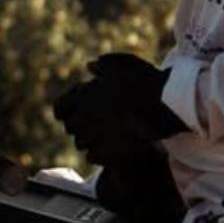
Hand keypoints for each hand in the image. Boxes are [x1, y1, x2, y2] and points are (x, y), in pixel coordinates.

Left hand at [53, 51, 184, 165]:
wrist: (164, 105)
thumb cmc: (146, 81)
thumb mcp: (124, 64)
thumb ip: (104, 65)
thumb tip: (90, 66)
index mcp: (84, 95)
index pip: (60, 109)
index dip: (66, 110)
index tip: (75, 110)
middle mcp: (84, 116)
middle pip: (70, 128)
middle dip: (79, 125)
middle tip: (94, 122)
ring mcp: (94, 136)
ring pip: (80, 143)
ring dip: (89, 139)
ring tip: (105, 135)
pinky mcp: (106, 153)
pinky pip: (92, 157)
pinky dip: (99, 153)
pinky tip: (111, 146)